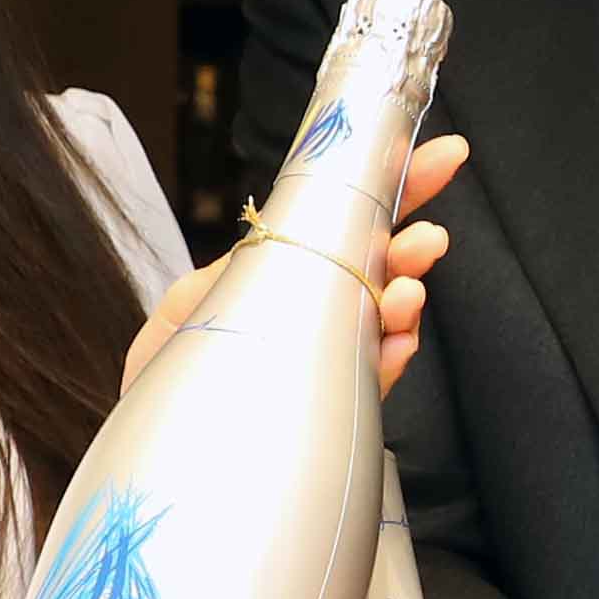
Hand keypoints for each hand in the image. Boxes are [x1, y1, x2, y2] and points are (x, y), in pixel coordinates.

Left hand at [127, 131, 470, 397]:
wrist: (154, 442)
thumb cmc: (168, 363)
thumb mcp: (193, 299)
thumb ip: (243, 266)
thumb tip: (289, 233)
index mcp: (292, 265)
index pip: (353, 218)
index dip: (400, 184)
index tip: (444, 155)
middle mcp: (323, 304)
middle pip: (384, 265)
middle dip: (416, 245)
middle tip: (431, 238)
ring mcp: (333, 350)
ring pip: (387, 318)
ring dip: (408, 300)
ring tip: (409, 291)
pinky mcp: (331, 399)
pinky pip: (372, 376)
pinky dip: (390, 358)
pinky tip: (396, 343)